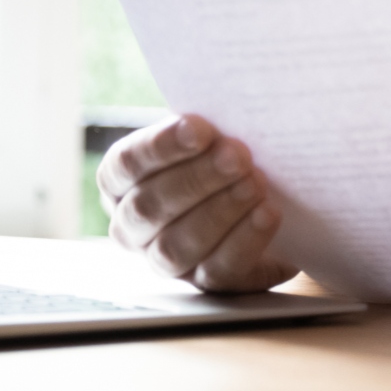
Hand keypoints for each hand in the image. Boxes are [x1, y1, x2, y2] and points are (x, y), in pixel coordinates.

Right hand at [97, 114, 298, 292]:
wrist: (263, 196)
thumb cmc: (221, 154)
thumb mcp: (208, 135)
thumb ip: (206, 127)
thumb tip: (227, 108)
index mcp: (122, 181)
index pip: (126, 165)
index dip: (161, 146)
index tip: (200, 128)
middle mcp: (133, 226)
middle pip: (151, 207)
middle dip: (197, 179)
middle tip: (237, 155)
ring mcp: (165, 260)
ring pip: (177, 245)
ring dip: (219, 211)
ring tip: (254, 182)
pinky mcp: (206, 282)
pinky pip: (217, 271)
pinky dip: (244, 240)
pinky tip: (268, 213)